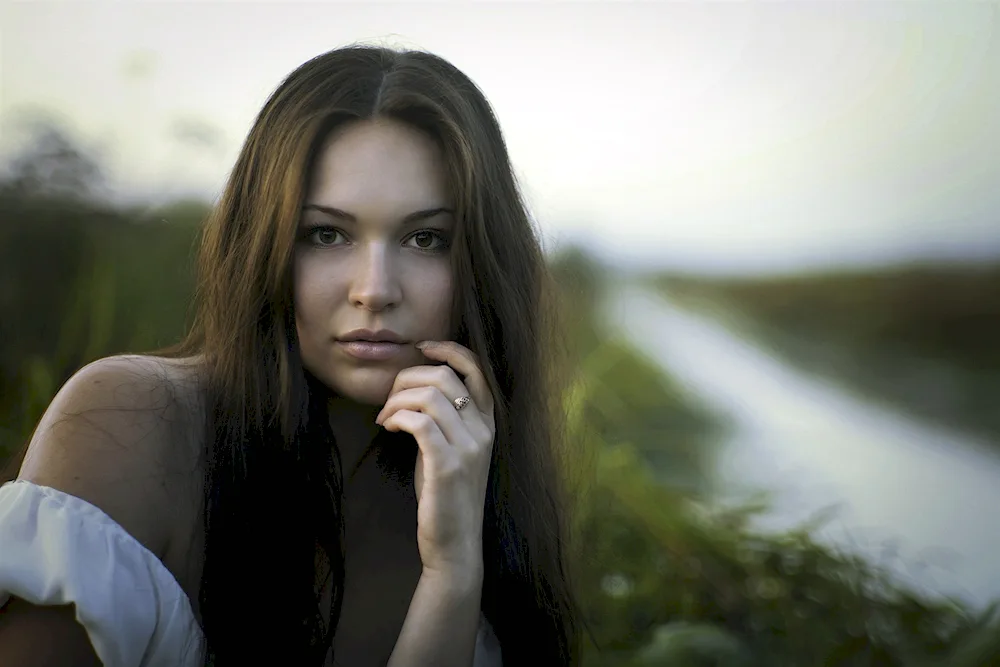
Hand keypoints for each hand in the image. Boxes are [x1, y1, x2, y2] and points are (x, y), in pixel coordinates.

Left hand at [375, 341, 495, 579]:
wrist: (455, 543)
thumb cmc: (445, 495)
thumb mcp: (451, 449)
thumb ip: (444, 418)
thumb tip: (414, 388)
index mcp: (487, 423)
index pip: (476, 369)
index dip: (449, 350)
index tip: (423, 348)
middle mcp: (483, 431)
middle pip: (444, 377)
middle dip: (407, 380)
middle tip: (388, 401)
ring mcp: (468, 448)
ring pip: (429, 396)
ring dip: (396, 400)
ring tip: (385, 418)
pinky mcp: (447, 465)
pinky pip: (419, 422)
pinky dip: (397, 417)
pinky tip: (389, 428)